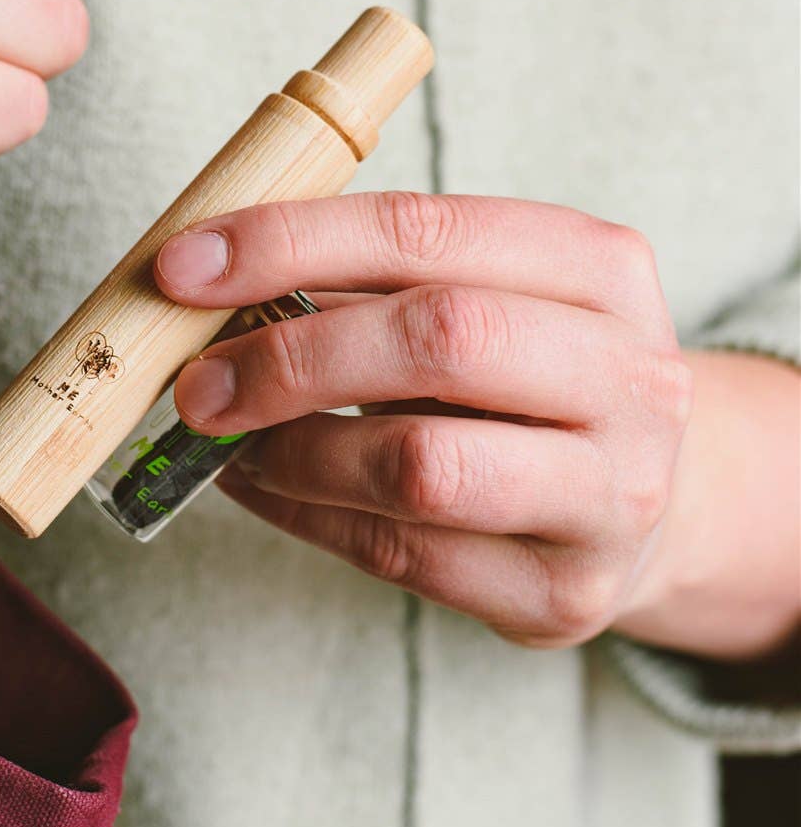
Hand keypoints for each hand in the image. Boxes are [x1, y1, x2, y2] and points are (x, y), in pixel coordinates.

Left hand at [155, 193, 700, 650]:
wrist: (643, 506)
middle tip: (196, 383)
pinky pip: (401, 555)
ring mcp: (610, 496)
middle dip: (290, 357)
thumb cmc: (522, 381)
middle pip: (439, 341)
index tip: (183, 268)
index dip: (290, 243)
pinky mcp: (564, 594)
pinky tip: (263, 487)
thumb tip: (206, 281)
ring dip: (293, 452)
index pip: (426, 231)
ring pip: (420, 467)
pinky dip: (305, 517)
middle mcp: (631, 377)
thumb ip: (367, 280)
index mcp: (601, 269)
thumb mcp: (481, 297)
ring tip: (231, 440)